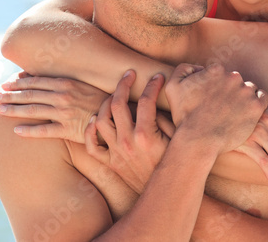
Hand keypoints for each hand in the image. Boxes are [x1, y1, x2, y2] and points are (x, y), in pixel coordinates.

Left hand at [0, 71, 108, 143]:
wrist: (119, 115)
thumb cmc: (102, 98)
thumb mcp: (84, 84)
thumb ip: (65, 81)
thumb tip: (47, 77)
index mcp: (66, 83)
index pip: (36, 81)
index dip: (19, 83)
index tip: (6, 84)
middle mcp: (62, 96)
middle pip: (30, 95)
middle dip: (11, 95)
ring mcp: (64, 112)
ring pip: (33, 110)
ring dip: (14, 110)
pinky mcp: (68, 129)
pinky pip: (44, 131)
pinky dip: (29, 130)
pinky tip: (16, 130)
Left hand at [84, 70, 175, 192]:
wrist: (165, 193)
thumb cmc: (174, 163)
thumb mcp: (177, 140)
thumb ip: (165, 119)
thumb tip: (155, 100)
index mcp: (146, 135)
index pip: (146, 101)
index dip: (153, 85)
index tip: (158, 77)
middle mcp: (128, 142)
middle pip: (117, 104)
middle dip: (123, 84)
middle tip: (129, 74)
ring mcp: (116, 152)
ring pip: (100, 120)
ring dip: (105, 103)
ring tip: (114, 94)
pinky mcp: (110, 163)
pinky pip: (92, 145)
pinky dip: (90, 131)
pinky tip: (96, 119)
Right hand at [165, 63, 267, 154]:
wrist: (199, 139)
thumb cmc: (185, 116)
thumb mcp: (173, 87)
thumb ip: (183, 69)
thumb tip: (199, 67)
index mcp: (216, 70)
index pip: (220, 74)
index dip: (215, 86)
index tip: (212, 99)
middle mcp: (233, 77)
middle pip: (235, 80)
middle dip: (230, 91)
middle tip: (223, 108)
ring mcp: (246, 91)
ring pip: (249, 88)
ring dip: (243, 97)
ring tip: (235, 112)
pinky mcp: (256, 106)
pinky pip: (262, 97)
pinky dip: (257, 102)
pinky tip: (248, 111)